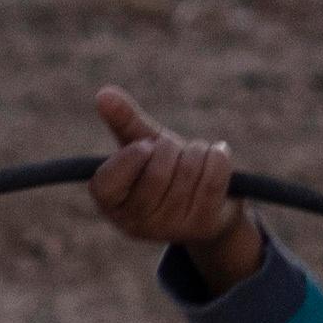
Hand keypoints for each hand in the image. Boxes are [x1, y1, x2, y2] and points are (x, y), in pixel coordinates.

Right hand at [88, 89, 255, 271]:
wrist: (206, 201)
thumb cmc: (166, 167)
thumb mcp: (142, 142)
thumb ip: (123, 120)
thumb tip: (103, 94)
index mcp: (111, 203)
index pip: (108, 183)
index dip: (129, 158)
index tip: (145, 145)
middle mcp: (135, 223)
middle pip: (156, 172)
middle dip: (170, 148)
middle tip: (173, 151)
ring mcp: (170, 228)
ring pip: (188, 170)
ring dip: (196, 150)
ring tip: (193, 158)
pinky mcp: (202, 226)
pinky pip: (213, 178)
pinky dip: (218, 156)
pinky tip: (216, 156)